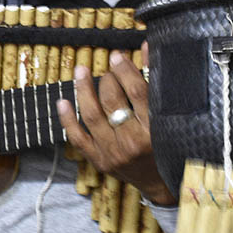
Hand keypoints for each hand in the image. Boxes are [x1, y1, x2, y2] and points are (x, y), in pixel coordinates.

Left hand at [57, 44, 174, 204]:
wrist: (162, 183)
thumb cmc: (169, 146)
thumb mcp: (167, 116)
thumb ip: (156, 81)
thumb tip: (146, 48)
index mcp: (154, 130)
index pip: (136, 93)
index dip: (125, 71)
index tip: (118, 56)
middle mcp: (132, 142)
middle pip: (112, 101)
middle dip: (108, 79)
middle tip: (108, 68)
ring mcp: (113, 153)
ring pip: (92, 116)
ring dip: (84, 90)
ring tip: (81, 71)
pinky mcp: (100, 161)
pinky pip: (78, 138)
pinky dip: (68, 119)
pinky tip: (62, 101)